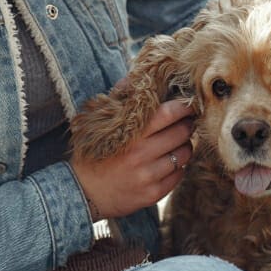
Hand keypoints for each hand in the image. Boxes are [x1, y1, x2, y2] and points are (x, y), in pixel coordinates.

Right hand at [70, 100, 193, 220]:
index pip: (169, 114)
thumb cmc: (93, 151)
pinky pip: (179, 174)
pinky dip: (178, 166)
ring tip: (175, 143)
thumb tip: (135, 77)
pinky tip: (167, 163)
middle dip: (187, 125)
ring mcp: (148, 175)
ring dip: (184, 146)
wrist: (82, 192)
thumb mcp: (98, 122)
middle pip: (181, 132)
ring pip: (184, 153)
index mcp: (129, 133)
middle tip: (185, 123)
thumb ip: (118, 99)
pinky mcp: (153, 193)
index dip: (184, 107)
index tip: (188, 104)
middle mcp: (140, 154)